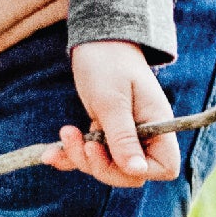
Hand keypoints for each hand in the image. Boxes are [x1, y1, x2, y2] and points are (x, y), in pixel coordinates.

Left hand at [45, 39, 182, 187]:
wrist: (96, 42)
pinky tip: (51, 152)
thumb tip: (137, 171)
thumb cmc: (108, 64)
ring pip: (106, 168)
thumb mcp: (112, 102)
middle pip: (130, 174)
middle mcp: (145, 135)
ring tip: (66, 133)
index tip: (113, 154)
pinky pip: (89, 157)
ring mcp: (124, 136)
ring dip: (80, 159)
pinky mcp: (104, 135)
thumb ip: (124, 138)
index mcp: (158, 126)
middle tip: (83, 143)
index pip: (164, 167)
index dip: (139, 171)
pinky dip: (69, 157)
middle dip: (101, 166)